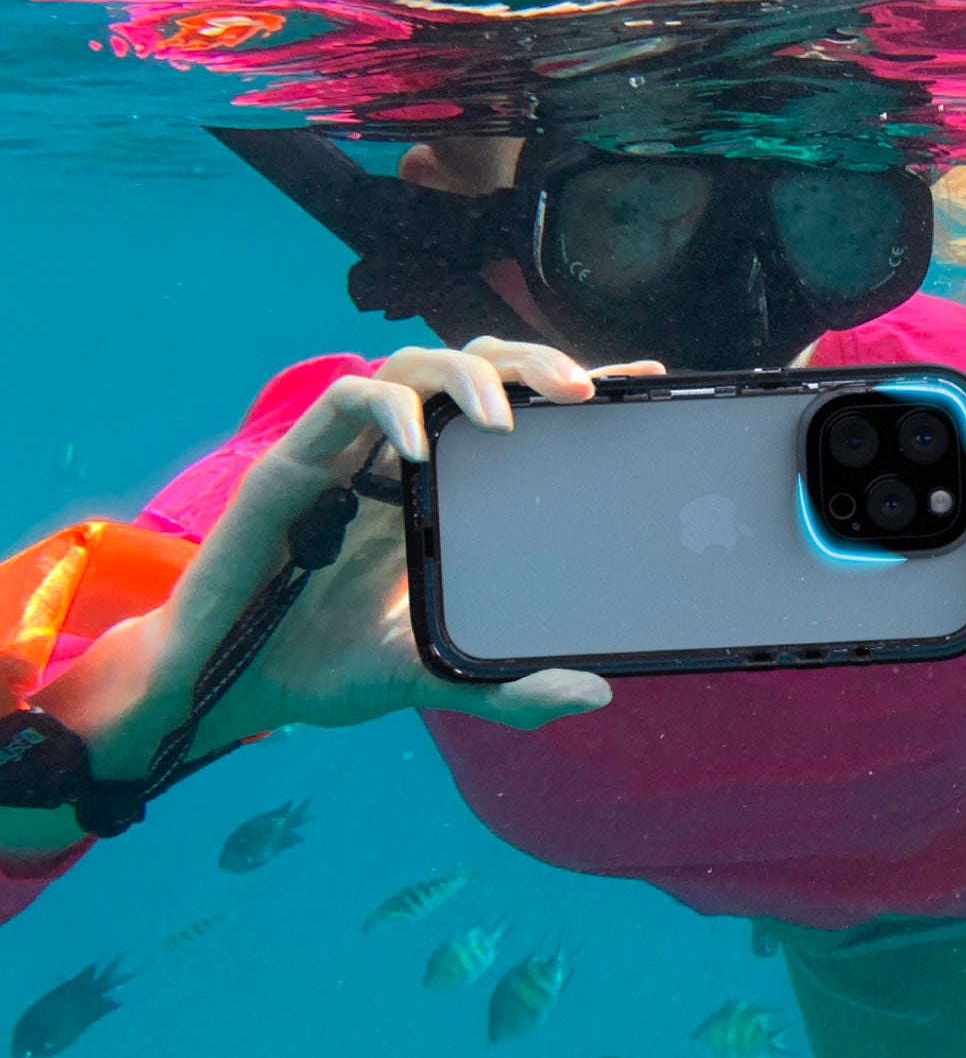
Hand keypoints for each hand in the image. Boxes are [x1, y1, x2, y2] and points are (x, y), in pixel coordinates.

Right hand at [73, 340, 664, 776]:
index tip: (642, 379)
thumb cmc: (326, 666)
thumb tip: (597, 694)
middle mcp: (404, 461)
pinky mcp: (298, 459)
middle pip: (474, 370)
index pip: (518, 417)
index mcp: (444, 494)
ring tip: (507, 416)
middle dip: (531, 363)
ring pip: (414, 364)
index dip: (573, 388)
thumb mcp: (434, 678)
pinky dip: (387, 408)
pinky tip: (415, 444)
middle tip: (581, 390)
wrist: (231, 684)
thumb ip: (509, 692)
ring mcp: (352, 453)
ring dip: (466, 375)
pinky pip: (345, 400)